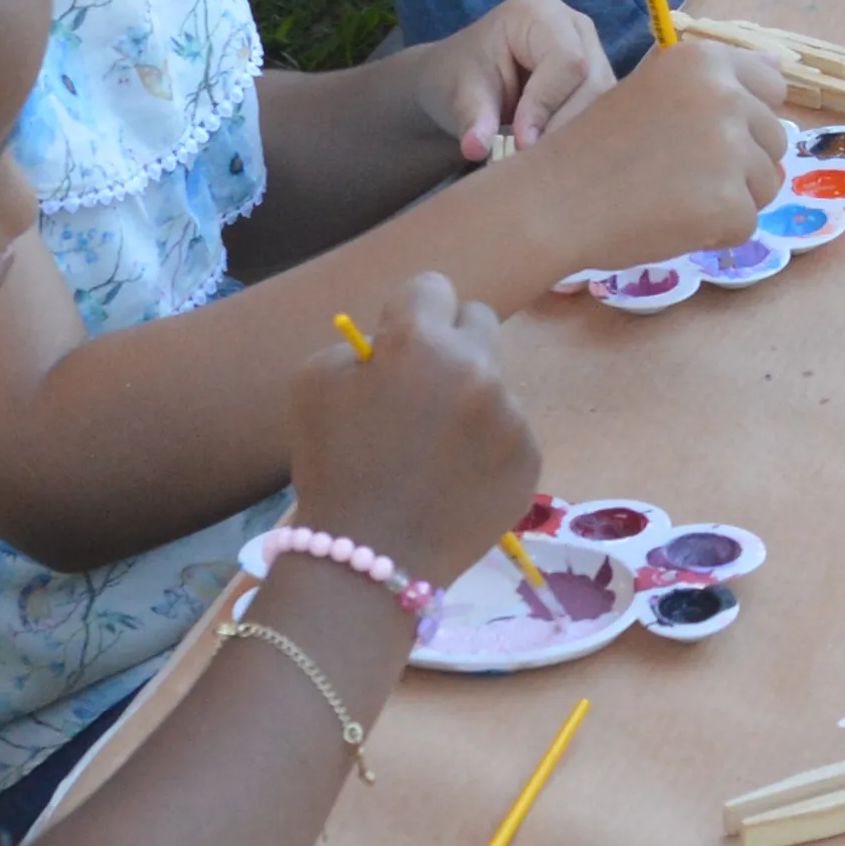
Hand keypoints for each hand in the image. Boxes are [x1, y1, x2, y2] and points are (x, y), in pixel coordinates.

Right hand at [285, 273, 545, 580]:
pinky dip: (486, 445)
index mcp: (420, 342)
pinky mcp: (530, 457)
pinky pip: (510, 430)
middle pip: (479, 320)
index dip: (409, 313)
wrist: (369, 559)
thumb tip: (395, 341)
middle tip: (423, 385)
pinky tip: (453, 477)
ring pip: (494, 381)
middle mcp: (477, 368)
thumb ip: (359, 345)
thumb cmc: (332, 468)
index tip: (398, 342)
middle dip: (450, 342)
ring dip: (467, 399)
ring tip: (431, 450)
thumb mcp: (313, 384)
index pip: (432, 286)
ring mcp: (511, 415)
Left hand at [414, 0, 619, 161]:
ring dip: (575, 137)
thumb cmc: (460, 76)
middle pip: (594, 82)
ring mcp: (593, 53)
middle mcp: (576, 27)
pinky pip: (603, 115)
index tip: (521, 143)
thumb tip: (477, 148)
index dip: (547, 105)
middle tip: (533, 161)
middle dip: (565, 126)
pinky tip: (553, 158)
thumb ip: (473, 118)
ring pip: (605, 103)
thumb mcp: (459, 94)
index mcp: (539, 14)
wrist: (463, 79)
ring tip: (540, 162)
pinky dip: (579, 140)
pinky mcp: (599, 82)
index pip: (566, 60)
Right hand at [513, 34, 794, 267]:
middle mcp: (725, 95)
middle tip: (675, 174)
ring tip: (672, 196)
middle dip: (738, 164)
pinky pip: (747, 224)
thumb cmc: (599, 147)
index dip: (741, 120)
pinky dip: (715, 233)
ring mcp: (730, 149)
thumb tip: (783, 66)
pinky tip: (670, 221)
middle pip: (773, 140)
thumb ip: (718, 80)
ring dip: (729, 199)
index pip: (771, 91)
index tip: (698, 137)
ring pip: (766, 184)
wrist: (555, 201)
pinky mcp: (729, 202)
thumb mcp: (657, 90)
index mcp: (705, 61)